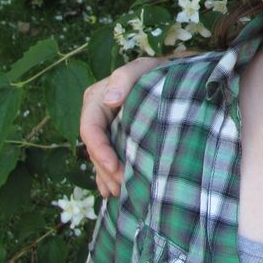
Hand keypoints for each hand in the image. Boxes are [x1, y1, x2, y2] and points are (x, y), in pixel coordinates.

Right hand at [81, 56, 165, 196]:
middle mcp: (97, 115)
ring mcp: (106, 128)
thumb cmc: (156, 71)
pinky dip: (108, 177)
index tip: (115, 168)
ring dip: (107, 177)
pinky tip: (111, 193)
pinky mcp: (116, 137)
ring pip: (100, 157)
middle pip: (94, 148)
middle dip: (106, 170)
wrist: (172, 76)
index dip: (99, 151)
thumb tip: (110, 99)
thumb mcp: (142, 68)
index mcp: (96, 99)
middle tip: (123, 188)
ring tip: (121, 194)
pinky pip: (107, 160)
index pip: (90, 129)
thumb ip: (124, 78)